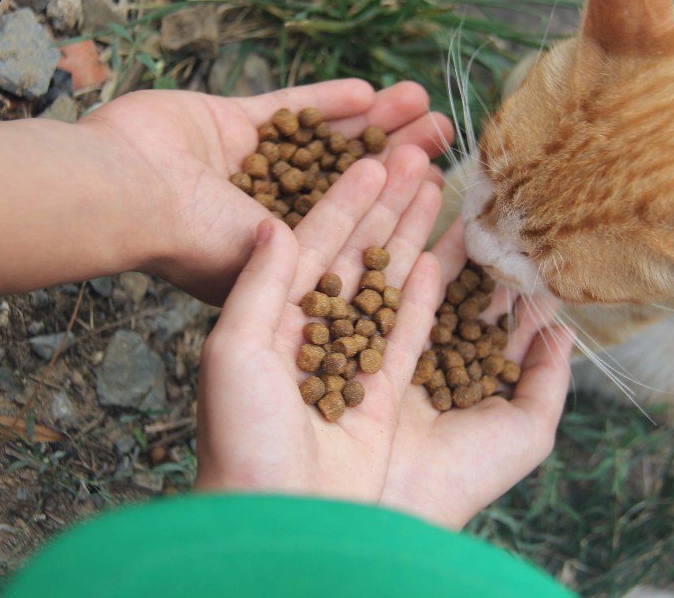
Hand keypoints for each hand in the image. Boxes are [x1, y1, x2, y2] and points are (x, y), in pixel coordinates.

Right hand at [83, 80, 453, 304]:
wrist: (121, 192)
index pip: (354, 231)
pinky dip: (325, 101)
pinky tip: (369, 90)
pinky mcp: (224, 124)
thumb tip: (378, 270)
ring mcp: (244, 166)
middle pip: (346, 183)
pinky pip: (286, 108)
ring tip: (421, 103)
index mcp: (277, 255)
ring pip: (324, 143)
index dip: (399, 210)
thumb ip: (318, 271)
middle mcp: (263, 211)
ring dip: (372, 124)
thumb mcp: (269, 275)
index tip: (439, 189)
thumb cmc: (192, 245)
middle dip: (397, 160)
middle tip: (444, 137)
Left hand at [194, 143, 444, 500]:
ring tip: (436, 193)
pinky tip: (438, 259)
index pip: (313, 243)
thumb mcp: (235, 352)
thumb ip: (259, 284)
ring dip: (410, 239)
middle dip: (385, 208)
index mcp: (269, 317)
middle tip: (416, 159)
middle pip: (355, 255)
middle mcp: (309, 334)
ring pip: (385, 287)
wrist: (278, 513)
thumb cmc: (242, 438)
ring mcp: (347, 362)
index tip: (374, 160)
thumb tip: (275, 225)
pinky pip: (405, 334)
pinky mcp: (380, 394)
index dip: (345, 201)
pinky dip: (421, 297)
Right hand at [379, 220, 574, 528]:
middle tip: (504, 217)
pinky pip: (402, 297)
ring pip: (437, 290)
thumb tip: (566, 332)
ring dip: (453, 250)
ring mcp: (410, 354)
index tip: (539, 250)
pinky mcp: (376, 346)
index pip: (507, 329)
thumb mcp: (529, 431)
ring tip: (473, 210)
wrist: (397, 498)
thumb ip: (549, 380)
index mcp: (483, 386)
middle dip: (487, 263)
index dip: (523, 293)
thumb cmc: (470, 473)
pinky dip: (420, 265)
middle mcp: (446, 365)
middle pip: (469, 301)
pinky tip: (439, 233)